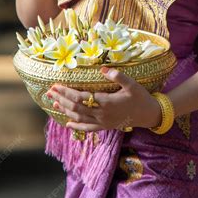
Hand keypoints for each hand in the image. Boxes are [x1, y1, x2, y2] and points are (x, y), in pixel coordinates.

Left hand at [45, 67, 162, 131]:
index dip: (67, 91)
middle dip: (61, 98)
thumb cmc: (140, 97)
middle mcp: (102, 114)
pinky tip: (68, 123)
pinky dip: (76, 126)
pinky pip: (87, 129)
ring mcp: (103, 122)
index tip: (56, 85)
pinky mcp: (105, 127)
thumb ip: (118, 76)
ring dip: (65, 110)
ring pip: (79, 117)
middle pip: (76, 107)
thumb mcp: (132, 84)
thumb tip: (104, 69)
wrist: (148, 115)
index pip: (81, 97)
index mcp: (106, 102)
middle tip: (49, 91)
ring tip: (54, 102)